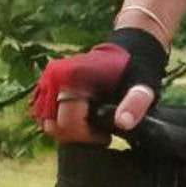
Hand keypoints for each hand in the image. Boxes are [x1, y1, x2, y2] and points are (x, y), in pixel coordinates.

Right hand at [30, 27, 166, 143]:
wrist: (127, 51)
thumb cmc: (134, 71)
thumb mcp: (142, 88)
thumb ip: (136, 103)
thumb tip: (123, 123)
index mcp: (71, 76)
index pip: (67, 122)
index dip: (87, 135)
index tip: (106, 135)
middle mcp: (53, 76)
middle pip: (53, 125)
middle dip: (77, 135)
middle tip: (100, 132)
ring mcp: (46, 79)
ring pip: (47, 122)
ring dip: (68, 130)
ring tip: (92, 126)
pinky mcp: (45, 84)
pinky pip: (44, 114)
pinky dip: (59, 122)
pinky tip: (81, 120)